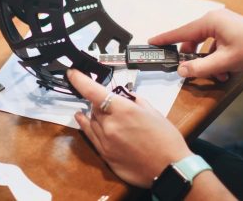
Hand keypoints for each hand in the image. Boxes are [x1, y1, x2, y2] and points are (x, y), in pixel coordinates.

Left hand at [68, 69, 192, 187]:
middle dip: (100, 102)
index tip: (72, 73)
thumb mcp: (153, 112)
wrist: (170, 169)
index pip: (93, 91)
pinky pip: (90, 135)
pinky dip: (86, 125)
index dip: (79, 80)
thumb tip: (124, 96)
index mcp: (124, 110)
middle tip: (111, 103)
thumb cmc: (166, 141)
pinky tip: (82, 118)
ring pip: (92, 120)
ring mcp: (105, 141)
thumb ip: (134, 101)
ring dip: (96, 114)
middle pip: (94, 106)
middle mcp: (110, 125)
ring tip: (102, 111)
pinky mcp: (105, 155)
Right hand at [148, 8, 242, 80]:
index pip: (181, 32)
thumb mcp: (224, 62)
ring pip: (204, 45)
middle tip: (188, 70)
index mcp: (210, 22)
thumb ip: (200, 67)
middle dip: (193, 58)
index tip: (152, 42)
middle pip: (192, 40)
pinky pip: (214, 45)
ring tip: (216, 75)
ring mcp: (223, 24)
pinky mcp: (229, 30)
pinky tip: (224, 71)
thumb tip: (182, 70)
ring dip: (206, 61)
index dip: (166, 39)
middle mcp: (214, 19)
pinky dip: (215, 58)